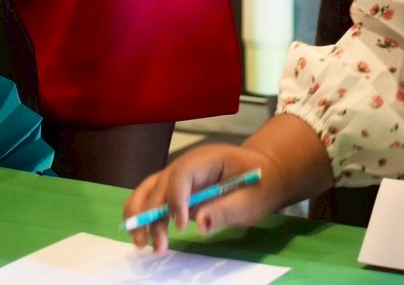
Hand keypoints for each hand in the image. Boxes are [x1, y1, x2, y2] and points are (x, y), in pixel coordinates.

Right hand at [124, 145, 281, 254]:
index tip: (182, 226)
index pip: (181, 173)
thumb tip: (200, 224)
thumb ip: (225, 210)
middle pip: (160, 184)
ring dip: (140, 216)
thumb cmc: (258, 185)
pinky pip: (153, 199)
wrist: (263, 175)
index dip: (176, 199)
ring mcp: (178, 177)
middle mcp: (186, 165)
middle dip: (153, 214)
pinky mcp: (175, 191)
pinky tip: (144, 236)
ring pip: (149, 190)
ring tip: (141, 243)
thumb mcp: (250, 200)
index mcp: (206, 159)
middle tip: (157, 244)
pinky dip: (144, 217)